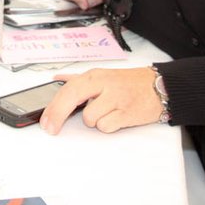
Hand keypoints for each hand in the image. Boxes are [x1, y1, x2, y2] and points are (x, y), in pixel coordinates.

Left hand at [40, 67, 163, 134]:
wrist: (159, 87)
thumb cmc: (128, 83)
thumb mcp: (101, 76)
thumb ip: (77, 79)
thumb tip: (57, 79)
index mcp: (94, 76)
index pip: (67, 89)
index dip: (53, 107)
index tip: (45, 121)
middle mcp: (103, 84)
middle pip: (72, 98)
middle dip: (59, 116)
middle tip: (52, 128)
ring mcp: (115, 98)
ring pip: (90, 118)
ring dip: (94, 120)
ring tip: (105, 112)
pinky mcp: (127, 114)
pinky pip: (106, 127)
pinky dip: (108, 126)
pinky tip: (115, 118)